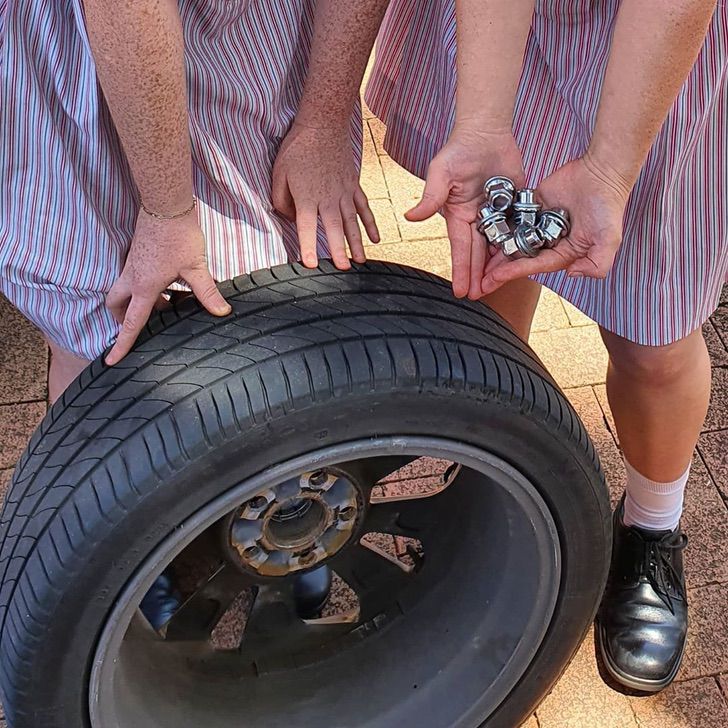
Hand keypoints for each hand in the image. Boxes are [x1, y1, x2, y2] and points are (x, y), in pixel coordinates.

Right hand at [105, 209, 230, 364]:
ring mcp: (132, 264)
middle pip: (117, 306)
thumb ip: (207, 293)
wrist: (165, 204)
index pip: (131, 323)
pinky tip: (168, 283)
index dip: (122, 344)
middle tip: (138, 327)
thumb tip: (222, 312)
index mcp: (144, 287)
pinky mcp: (137, 254)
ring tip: (165, 304)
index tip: (111, 361)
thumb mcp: (197, 268)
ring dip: (136, 302)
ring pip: (123, 290)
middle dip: (121, 319)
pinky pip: (133, 277)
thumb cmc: (179, 235)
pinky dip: (145, 287)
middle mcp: (132, 277)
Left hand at [272, 122, 378, 269]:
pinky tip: (376, 239)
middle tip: (344, 269)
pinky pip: (364, 208)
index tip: (311, 264)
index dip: (308, 247)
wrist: (323, 124)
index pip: (307, 227)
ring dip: (357, 243)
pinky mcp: (353, 185)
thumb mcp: (278, 174)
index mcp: (307, 197)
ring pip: (352, 222)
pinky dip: (371, 224)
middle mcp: (328, 198)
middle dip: (340, 250)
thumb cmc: (297, 149)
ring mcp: (344, 192)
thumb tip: (289, 219)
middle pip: (335, 229)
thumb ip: (281, 200)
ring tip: (361, 262)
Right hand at [406, 127, 524, 298]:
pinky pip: (515, 230)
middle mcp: (475, 219)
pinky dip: (516, 246)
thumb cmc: (459, 149)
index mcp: (457, 216)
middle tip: (478, 298)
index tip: (460, 291)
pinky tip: (519, 263)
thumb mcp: (441, 173)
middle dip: (477, 277)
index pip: (460, 249)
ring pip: (496, 246)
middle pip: (477, 254)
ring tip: (496, 289)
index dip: (461, 270)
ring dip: (495, 268)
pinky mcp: (511, 206)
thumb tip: (410, 217)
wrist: (485, 132)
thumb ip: (430, 197)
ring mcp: (494, 214)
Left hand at [480, 155, 631, 295]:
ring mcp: (538, 224)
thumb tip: (572, 274)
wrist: (602, 171)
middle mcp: (549, 241)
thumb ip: (596, 264)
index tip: (494, 278)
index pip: (534, 265)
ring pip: (512, 239)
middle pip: (519, 258)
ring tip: (474, 262)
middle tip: (477, 281)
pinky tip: (480, 234)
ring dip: (495, 251)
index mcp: (563, 253)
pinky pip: (512, 218)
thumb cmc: (608, 206)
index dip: (513, 272)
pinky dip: (498, 226)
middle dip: (499, 271)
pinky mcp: (531, 206)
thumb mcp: (608, 240)